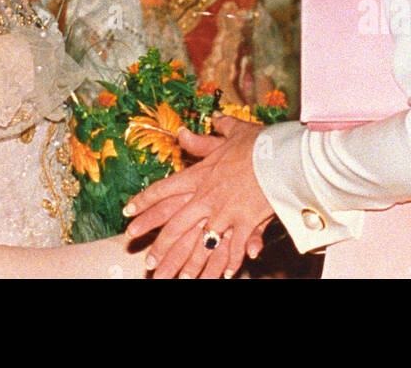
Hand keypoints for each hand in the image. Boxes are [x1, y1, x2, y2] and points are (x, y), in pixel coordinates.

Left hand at [124, 116, 274, 278]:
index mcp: (199, 176)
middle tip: (149, 263)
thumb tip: (184, 131)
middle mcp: (206, 198)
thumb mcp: (229, 134)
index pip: (163, 190)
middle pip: (176, 226)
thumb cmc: (257, 144)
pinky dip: (229, 264)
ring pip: (200, 246)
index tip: (127, 212)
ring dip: (189, 266)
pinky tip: (225, 276)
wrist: (282, 157)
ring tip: (178, 280)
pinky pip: (234, 249)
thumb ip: (203, 138)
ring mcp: (225, 214)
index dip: (143, 202)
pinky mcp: (245, 224)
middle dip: (161, 248)